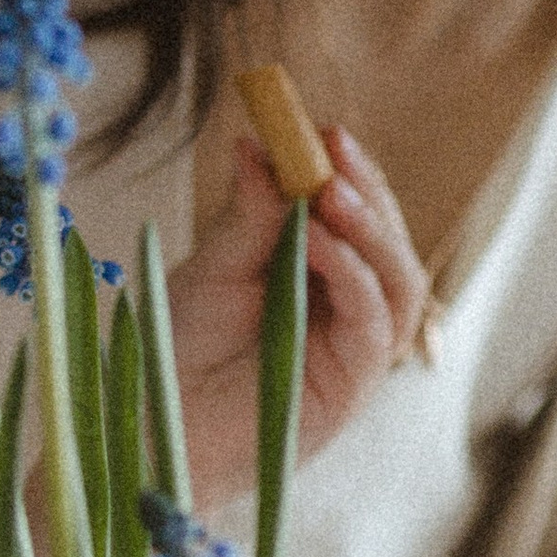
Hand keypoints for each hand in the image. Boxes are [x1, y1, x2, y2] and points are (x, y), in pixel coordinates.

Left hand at [163, 126, 427, 509]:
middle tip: (333, 149)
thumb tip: (256, 145)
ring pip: (398, 282)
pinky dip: (354, 278)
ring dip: (371, 231)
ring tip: (330, 192)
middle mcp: (347, 311)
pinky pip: (373, 325)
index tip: (326, 130)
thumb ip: (250, 216)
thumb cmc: (180, 351)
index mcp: (319, 276)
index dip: (351, 173)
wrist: (157, 425)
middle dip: (367, 192)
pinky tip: (321, 245)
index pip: (357, 218)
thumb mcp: (214, 268)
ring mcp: (354, 351)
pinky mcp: (352, 388)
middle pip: (388, 244)